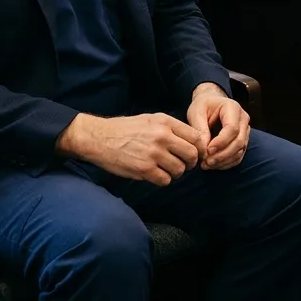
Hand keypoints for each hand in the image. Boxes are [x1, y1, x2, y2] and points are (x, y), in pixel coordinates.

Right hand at [56, 112, 205, 185]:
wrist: (100, 138)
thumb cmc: (126, 129)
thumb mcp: (151, 119)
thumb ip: (171, 128)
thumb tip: (193, 141)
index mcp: (165, 122)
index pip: (196, 137)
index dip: (199, 149)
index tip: (196, 155)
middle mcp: (162, 136)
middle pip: (192, 155)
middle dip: (190, 163)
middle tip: (184, 165)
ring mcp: (154, 153)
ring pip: (180, 170)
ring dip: (175, 173)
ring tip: (166, 169)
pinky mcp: (144, 169)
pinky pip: (165, 180)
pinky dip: (163, 180)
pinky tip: (155, 174)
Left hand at [187, 83, 250, 169]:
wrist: (210, 103)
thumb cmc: (203, 106)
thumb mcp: (196, 112)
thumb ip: (200, 130)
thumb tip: (204, 149)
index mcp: (233, 108)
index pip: (232, 128)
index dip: (221, 142)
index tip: (207, 150)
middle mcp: (243, 119)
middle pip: (239, 141)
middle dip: (222, 155)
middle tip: (206, 162)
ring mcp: (245, 131)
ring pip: (240, 151)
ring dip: (223, 161)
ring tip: (206, 165)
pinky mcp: (242, 141)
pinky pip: (238, 156)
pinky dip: (227, 163)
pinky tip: (214, 165)